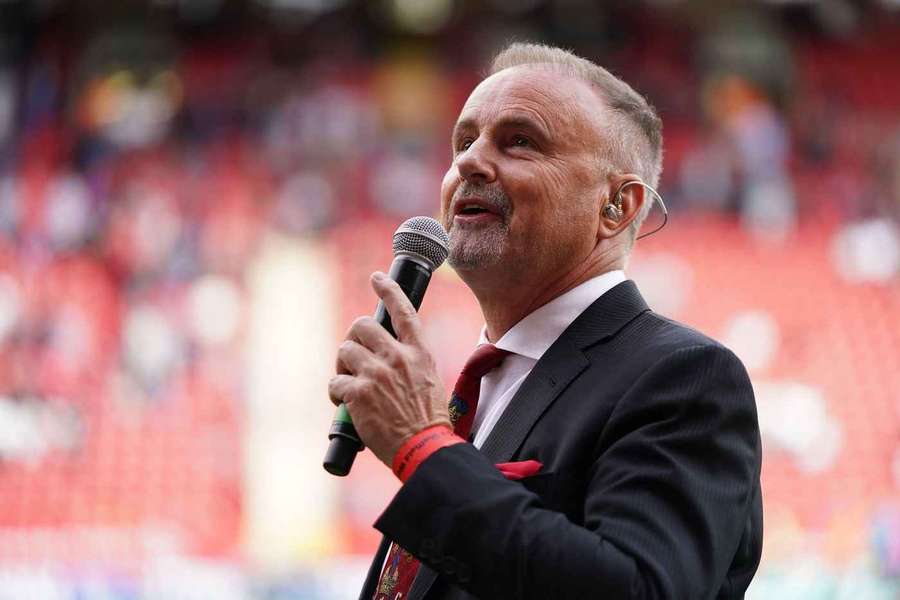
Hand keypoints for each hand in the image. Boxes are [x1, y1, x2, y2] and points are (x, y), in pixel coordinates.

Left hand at [328, 271, 450, 466]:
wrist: (423, 447)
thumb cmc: (428, 420)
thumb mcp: (430, 380)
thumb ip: (411, 363)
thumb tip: (392, 357)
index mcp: (418, 352)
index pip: (403, 311)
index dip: (388, 290)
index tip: (377, 278)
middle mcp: (397, 357)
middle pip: (363, 325)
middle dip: (353, 338)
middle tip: (353, 357)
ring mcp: (376, 373)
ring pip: (345, 350)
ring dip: (343, 366)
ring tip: (349, 384)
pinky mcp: (358, 393)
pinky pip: (335, 382)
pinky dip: (335, 393)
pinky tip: (344, 404)